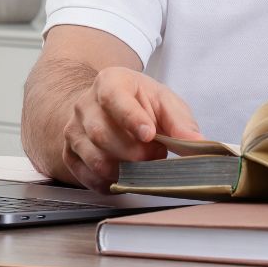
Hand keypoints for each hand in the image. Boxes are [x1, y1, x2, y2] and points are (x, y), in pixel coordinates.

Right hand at [61, 67, 203, 190]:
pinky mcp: (70, 154)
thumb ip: (180, 122)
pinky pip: (86, 176)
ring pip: (93, 157)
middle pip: (101, 133)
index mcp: (109, 82)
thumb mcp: (165, 102)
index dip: (131, 118)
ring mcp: (73, 130)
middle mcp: (85, 105)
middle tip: (155, 154)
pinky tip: (125, 178)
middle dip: (134, 152)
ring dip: (123, 169)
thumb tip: (197, 143)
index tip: (149, 134)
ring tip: (142, 166)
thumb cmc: (140, 103)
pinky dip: (109, 183)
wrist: (111, 106)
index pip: (114, 98)